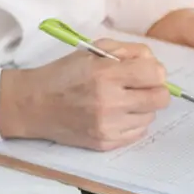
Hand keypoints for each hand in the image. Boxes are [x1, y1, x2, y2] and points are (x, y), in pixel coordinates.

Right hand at [0, 40, 170, 150]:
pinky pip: (138, 133)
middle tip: (140, 88)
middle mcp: (109, 101)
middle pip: (160, 99)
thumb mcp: (93, 51)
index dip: (155, 71)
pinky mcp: (105, 143)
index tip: (145, 72)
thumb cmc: (64, 74)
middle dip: (155, 90)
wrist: (33, 105)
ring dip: (142, 108)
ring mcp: (108, 126)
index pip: (156, 74)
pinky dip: (132, 123)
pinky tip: (116, 115)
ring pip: (151, 117)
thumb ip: (128, 51)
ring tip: (122, 101)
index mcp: (106, 74)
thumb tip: (155, 64)